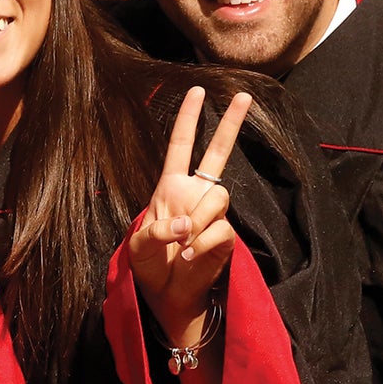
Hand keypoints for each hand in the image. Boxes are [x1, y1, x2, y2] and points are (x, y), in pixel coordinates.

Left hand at [128, 87, 249, 346]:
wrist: (168, 293)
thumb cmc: (149, 264)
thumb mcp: (138, 245)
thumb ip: (157, 231)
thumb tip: (186, 225)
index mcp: (171, 187)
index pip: (182, 146)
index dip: (189, 119)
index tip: (197, 90)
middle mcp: (195, 194)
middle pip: (218, 153)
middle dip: (231, 124)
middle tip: (244, 96)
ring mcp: (212, 214)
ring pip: (218, 197)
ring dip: (200, 219)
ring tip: (183, 244)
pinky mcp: (225, 237)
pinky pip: (221, 230)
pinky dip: (203, 243)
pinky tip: (190, 256)